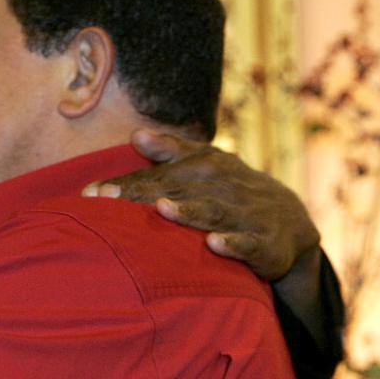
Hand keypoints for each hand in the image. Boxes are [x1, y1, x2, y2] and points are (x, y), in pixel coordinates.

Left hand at [82, 129, 319, 279]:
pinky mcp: (264, 244)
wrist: (290, 218)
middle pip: (175, 193)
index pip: (155, 176)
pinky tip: (214, 244)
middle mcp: (221, 187)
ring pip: (211, 213)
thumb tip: (135, 135)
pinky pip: (248, 244)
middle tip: (106, 202)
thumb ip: (170, 151)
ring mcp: (243, 215)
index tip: (90, 193)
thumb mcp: (205, 163)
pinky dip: (233, 244)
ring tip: (162, 209)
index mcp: (203, 167)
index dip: (123, 184)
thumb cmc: (230, 189)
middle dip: (141, 197)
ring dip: (188, 212)